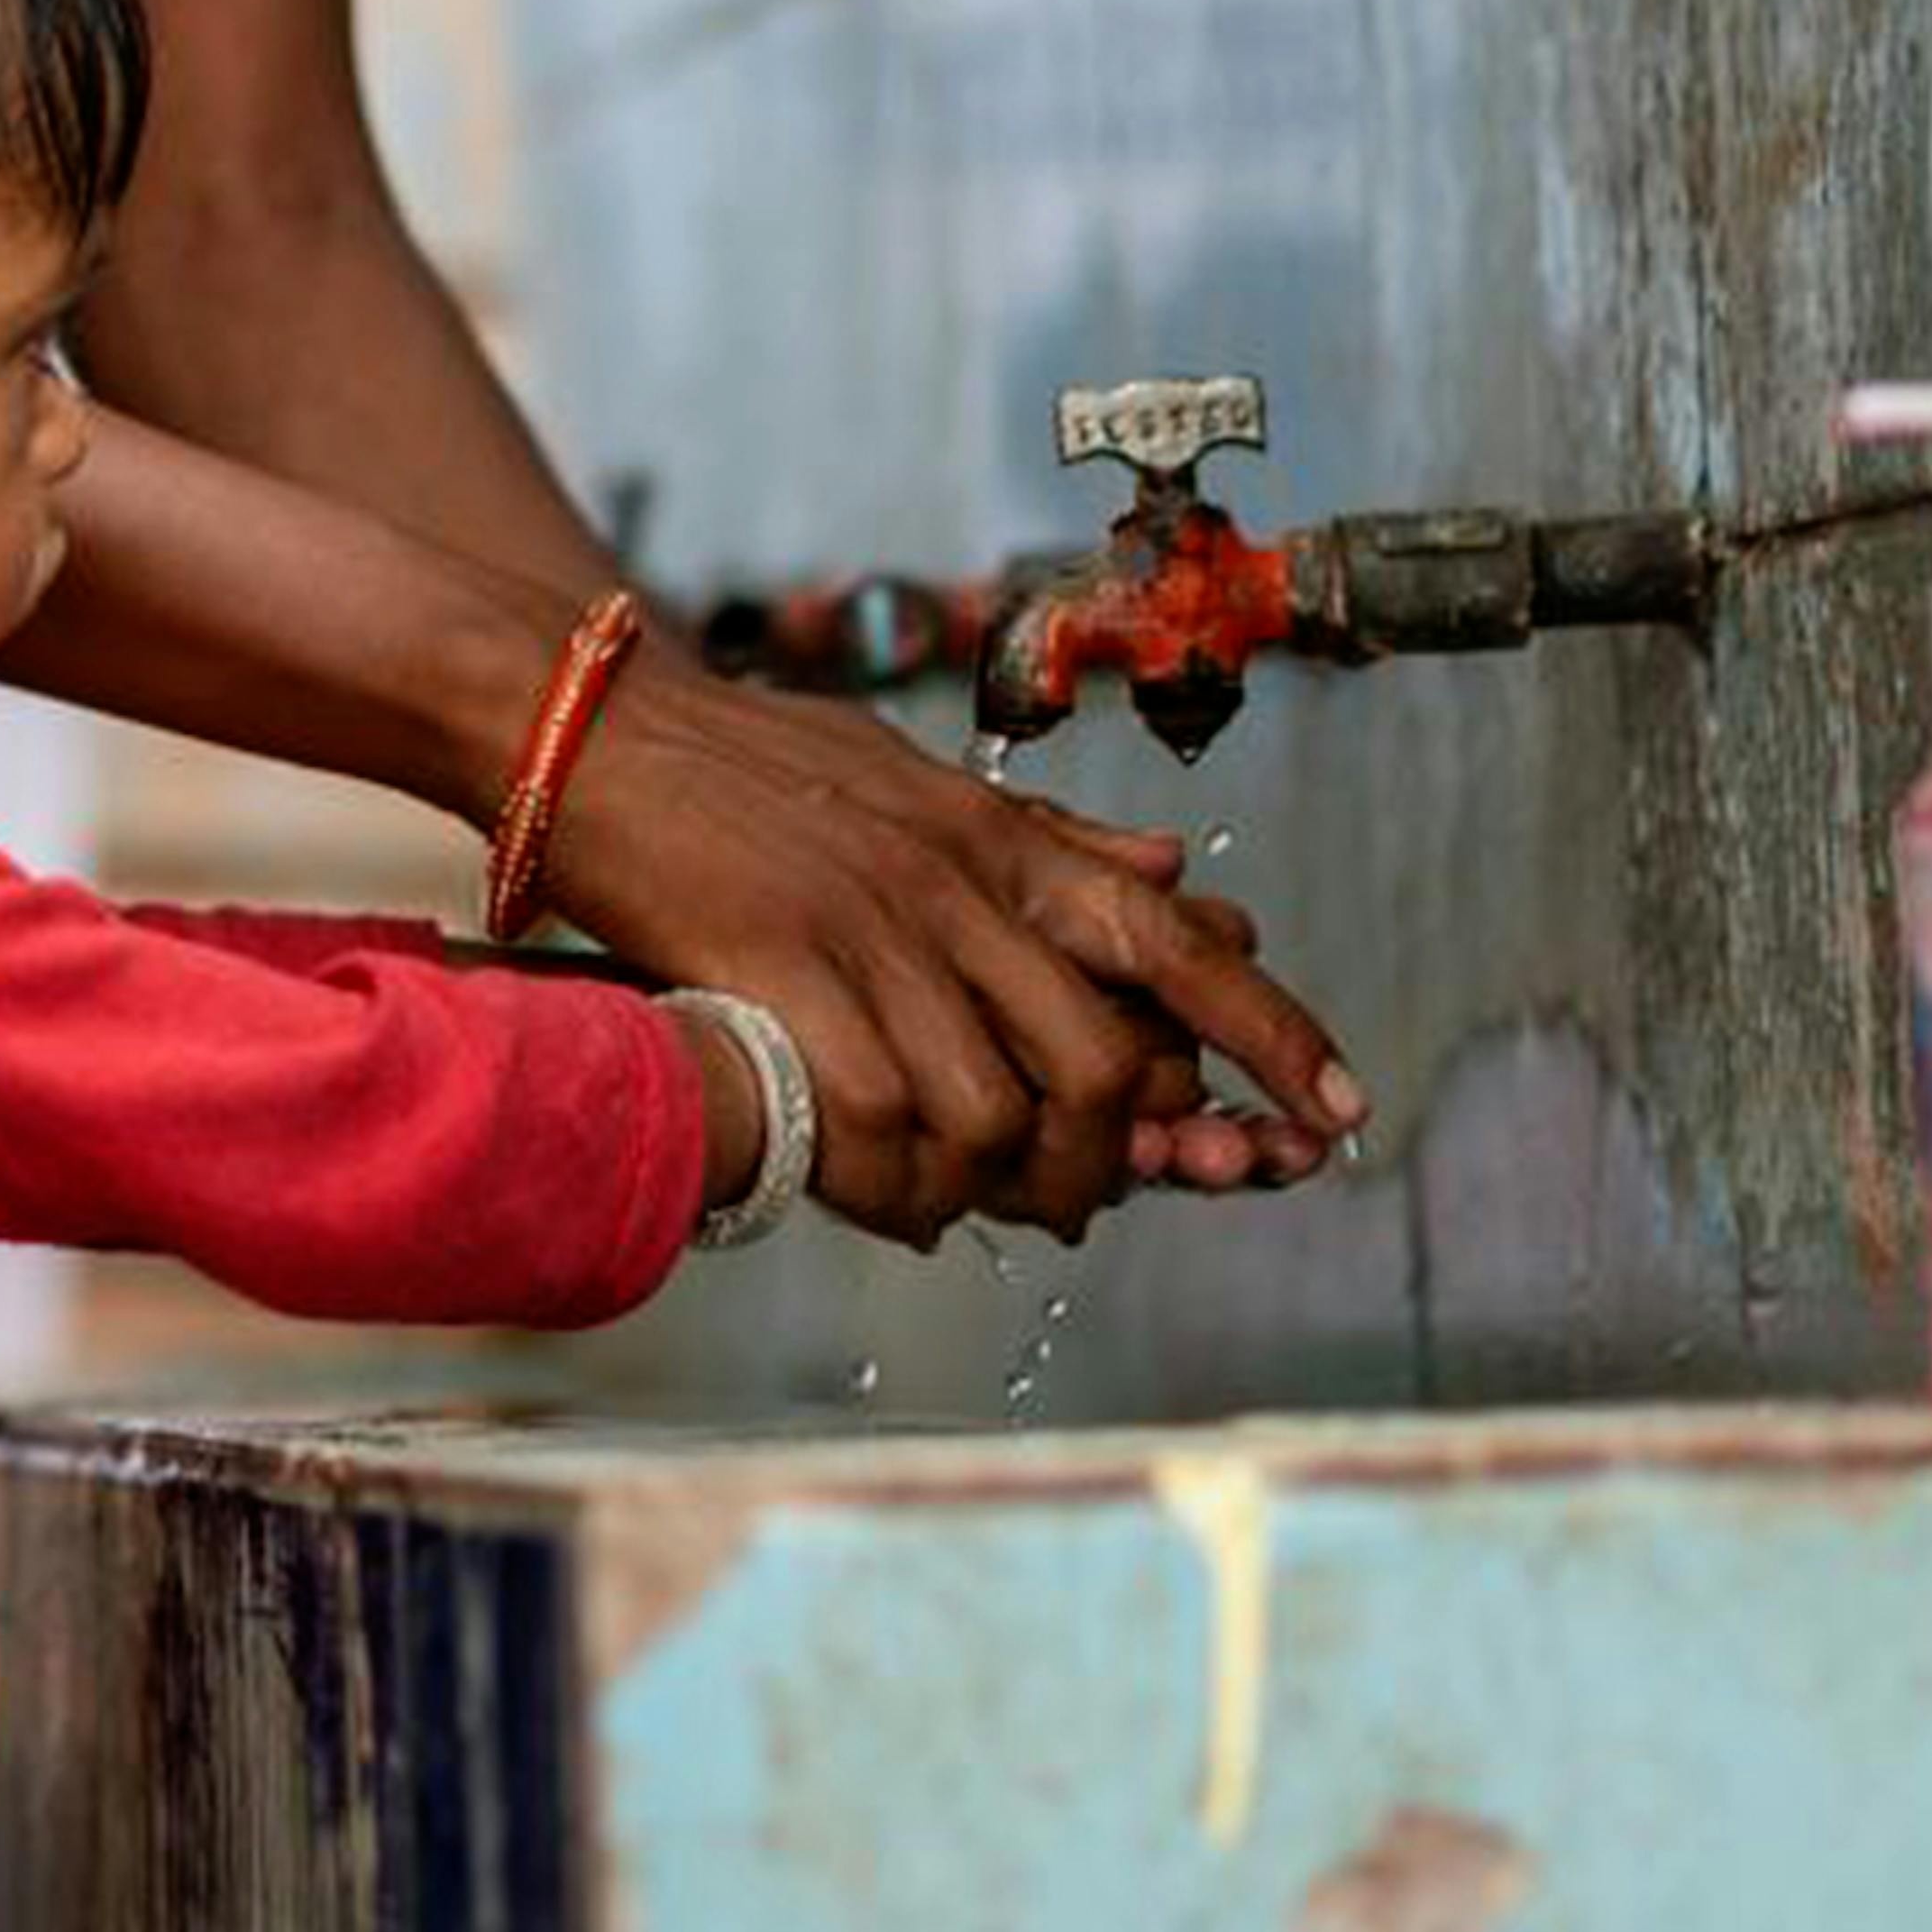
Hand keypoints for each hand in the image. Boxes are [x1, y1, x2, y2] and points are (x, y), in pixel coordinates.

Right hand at [533, 652, 1366, 1245]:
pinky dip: (894, 1190)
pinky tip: (881, 1195)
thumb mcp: (918, 780)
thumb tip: (1177, 879)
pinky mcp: (781, 973)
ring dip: (994, 1190)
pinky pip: (878, 1129)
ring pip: (996, 1113)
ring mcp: (872, 931)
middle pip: (1101, 1063)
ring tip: (966, 1206)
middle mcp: (957, 885)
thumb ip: (1047, 841)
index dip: (1274, 1033)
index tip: (1336, 1112)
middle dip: (1111, 1163)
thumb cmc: (750, 763)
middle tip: (1085, 1202)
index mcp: (999, 839)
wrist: (595, 725)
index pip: (1176, 943)